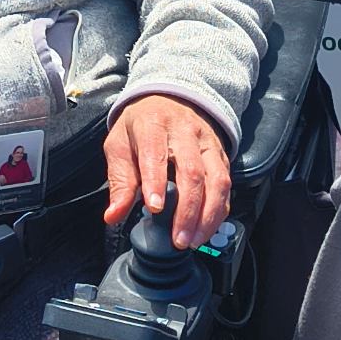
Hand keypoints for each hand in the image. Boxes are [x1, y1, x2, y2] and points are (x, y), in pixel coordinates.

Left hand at [104, 96, 232, 249]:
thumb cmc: (141, 127)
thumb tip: (114, 215)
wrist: (170, 98)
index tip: (154, 209)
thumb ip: (119, 181)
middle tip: (178, 239)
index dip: (156, 183)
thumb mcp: (120, 145)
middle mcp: (185, 132)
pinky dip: (219, 211)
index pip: (156, 154)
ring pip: (216, 180)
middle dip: (187, 210)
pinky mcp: (220, 155)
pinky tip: (207, 229)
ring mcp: (207, 143)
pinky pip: (226, 185)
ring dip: (207, 215)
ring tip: (194, 240)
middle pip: (192, 172)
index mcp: (153, 125)